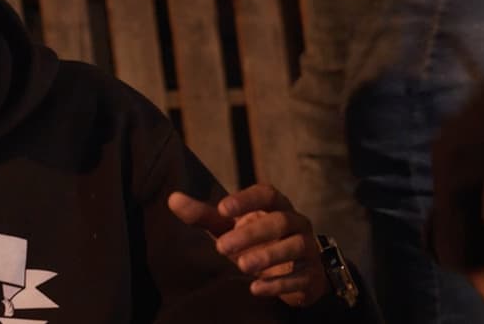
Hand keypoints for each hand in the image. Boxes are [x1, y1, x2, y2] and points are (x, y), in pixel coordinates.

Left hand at [169, 184, 327, 307]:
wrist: (297, 272)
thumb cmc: (259, 242)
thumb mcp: (230, 228)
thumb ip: (205, 215)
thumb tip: (173, 199)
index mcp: (277, 206)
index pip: (267, 194)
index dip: (246, 199)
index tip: (222, 208)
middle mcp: (296, 223)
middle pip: (279, 221)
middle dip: (252, 234)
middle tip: (222, 247)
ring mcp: (307, 249)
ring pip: (294, 247)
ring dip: (268, 256)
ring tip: (242, 266)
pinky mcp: (311, 275)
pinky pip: (299, 277)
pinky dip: (278, 284)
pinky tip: (256, 288)